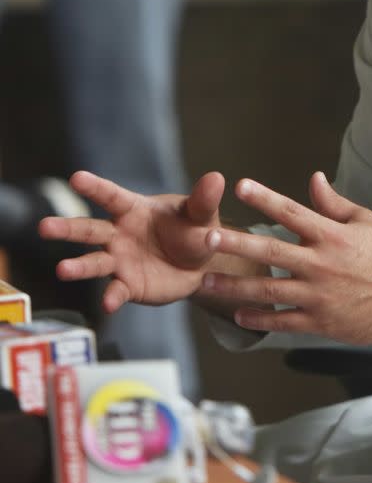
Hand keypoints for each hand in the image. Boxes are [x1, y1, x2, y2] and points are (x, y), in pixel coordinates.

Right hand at [38, 170, 225, 311]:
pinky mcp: (129, 284)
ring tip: (62, 269)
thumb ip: (204, 200)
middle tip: (44, 227)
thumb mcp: (202, 215)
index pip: (112, 196)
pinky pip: (117, 291)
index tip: (76, 177)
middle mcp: (120, 234)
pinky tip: (107, 305)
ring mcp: (121, 260)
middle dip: (67, 228)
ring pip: (94, 262)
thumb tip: (217, 178)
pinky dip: (112, 297)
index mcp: (135, 209)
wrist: (203, 263)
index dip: (95, 187)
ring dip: (78, 266)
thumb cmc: (195, 229)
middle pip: (90, 229)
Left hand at [200, 172, 371, 344]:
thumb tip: (314, 178)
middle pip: (271, 250)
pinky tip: (238, 315)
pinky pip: (283, 321)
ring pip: (268, 290)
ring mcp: (319, 295)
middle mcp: (321, 264)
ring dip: (235, 285)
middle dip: (236, 242)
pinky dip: (259, 319)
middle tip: (207, 237)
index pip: (292, 211)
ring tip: (206, 280)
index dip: (265, 197)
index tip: (240, 186)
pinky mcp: (320, 322)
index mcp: (332, 235)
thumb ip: (334, 203)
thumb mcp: (366, 222)